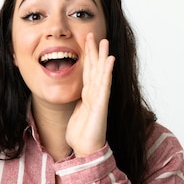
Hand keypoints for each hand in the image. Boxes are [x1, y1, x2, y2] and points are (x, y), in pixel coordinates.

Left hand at [66, 33, 114, 156]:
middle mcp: (95, 94)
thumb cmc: (81, 135)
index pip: (88, 72)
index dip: (87, 57)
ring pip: (100, 73)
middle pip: (95, 68)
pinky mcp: (101, 105)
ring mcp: (99, 99)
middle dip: (94, 51)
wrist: (85, 150)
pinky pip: (104, 86)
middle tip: (94, 34)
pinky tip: (110, 61)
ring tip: (104, 42)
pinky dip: (107, 72)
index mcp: (88, 96)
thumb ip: (77, 102)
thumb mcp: (75, 113)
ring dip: (102, 57)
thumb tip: (74, 94)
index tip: (86, 42)